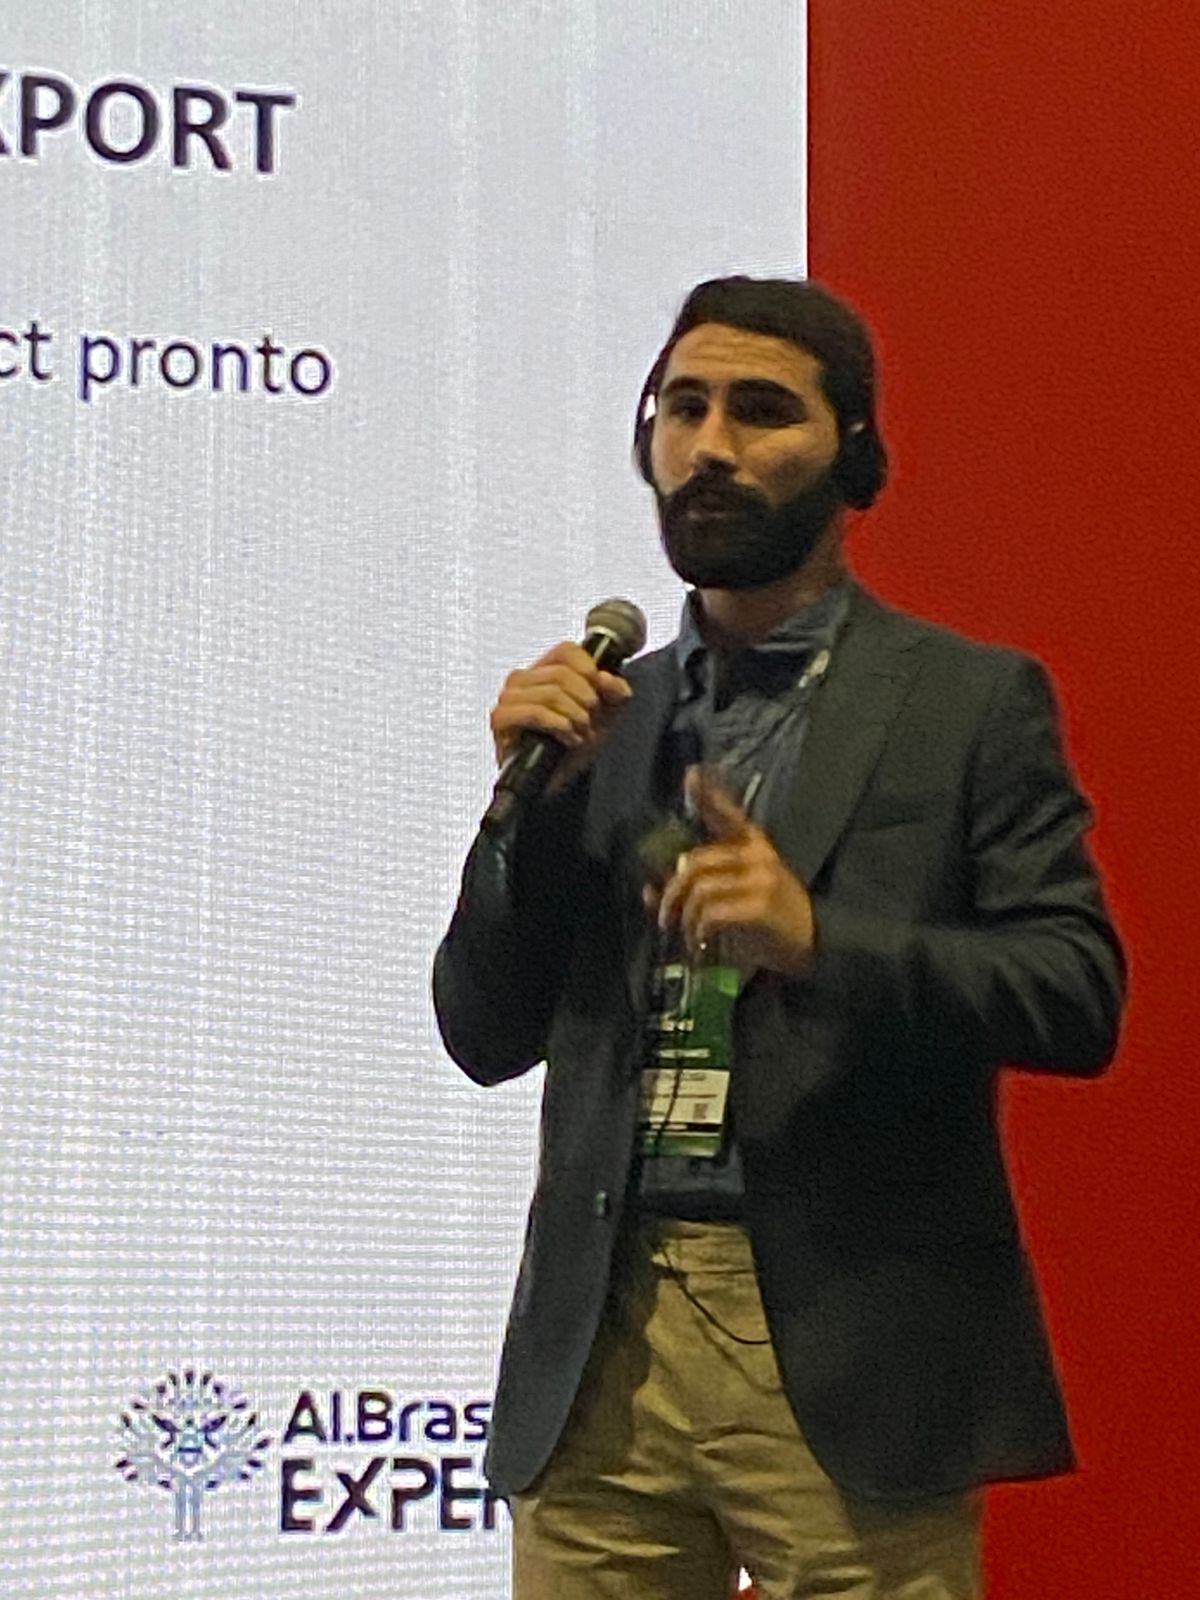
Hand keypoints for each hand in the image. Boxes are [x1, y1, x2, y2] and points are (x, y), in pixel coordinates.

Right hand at [490, 641, 633, 793]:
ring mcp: (508, 698)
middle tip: (590, 721)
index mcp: (544, 670)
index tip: (599, 691)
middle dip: (585, 700)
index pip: (565, 650)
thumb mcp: (607, 715)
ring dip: (574, 716)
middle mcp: (522, 680)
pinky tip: (568, 738)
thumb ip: (615, 692)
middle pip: (560, 673)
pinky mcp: (501, 720)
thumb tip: (607, 679)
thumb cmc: (575, 744)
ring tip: (581, 733)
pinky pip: (533, 712)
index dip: (587, 668)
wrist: (559, 780)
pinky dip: (557, 725)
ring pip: (549, 692)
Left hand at [647, 766, 816, 975]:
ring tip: (690, 935)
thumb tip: (648, 891)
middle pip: (695, 862)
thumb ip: (694, 890)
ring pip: (700, 889)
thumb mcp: (734, 896)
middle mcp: (756, 855)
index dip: (709, 794)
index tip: (692, 772)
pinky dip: (699, 929)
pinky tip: (702, 941)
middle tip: (666, 918)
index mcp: (752, 845)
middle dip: (673, 893)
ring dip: (686, 918)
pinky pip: (712, 912)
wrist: (814, 942)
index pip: (728, 814)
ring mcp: (760, 879)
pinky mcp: (760, 906)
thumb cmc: (767, 919)